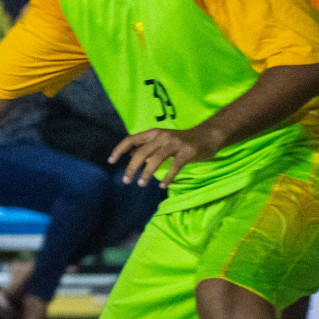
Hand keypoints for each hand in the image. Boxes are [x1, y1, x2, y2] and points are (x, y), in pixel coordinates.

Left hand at [108, 126, 223, 187]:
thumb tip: (127, 154)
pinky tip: (162, 186)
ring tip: (141, 184)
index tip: (110, 161)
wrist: (208, 136)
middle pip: (141, 152)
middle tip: (126, 181)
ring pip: (155, 159)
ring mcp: (175, 143)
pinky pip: (174, 166)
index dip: (119, 150)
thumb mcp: (161, 141)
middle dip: (131, 168)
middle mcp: (162, 136)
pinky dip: (167, 177)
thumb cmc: (181, 141)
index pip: (131, 139)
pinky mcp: (187, 151)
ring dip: (146, 173)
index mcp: (153, 133)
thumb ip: (146, 147)